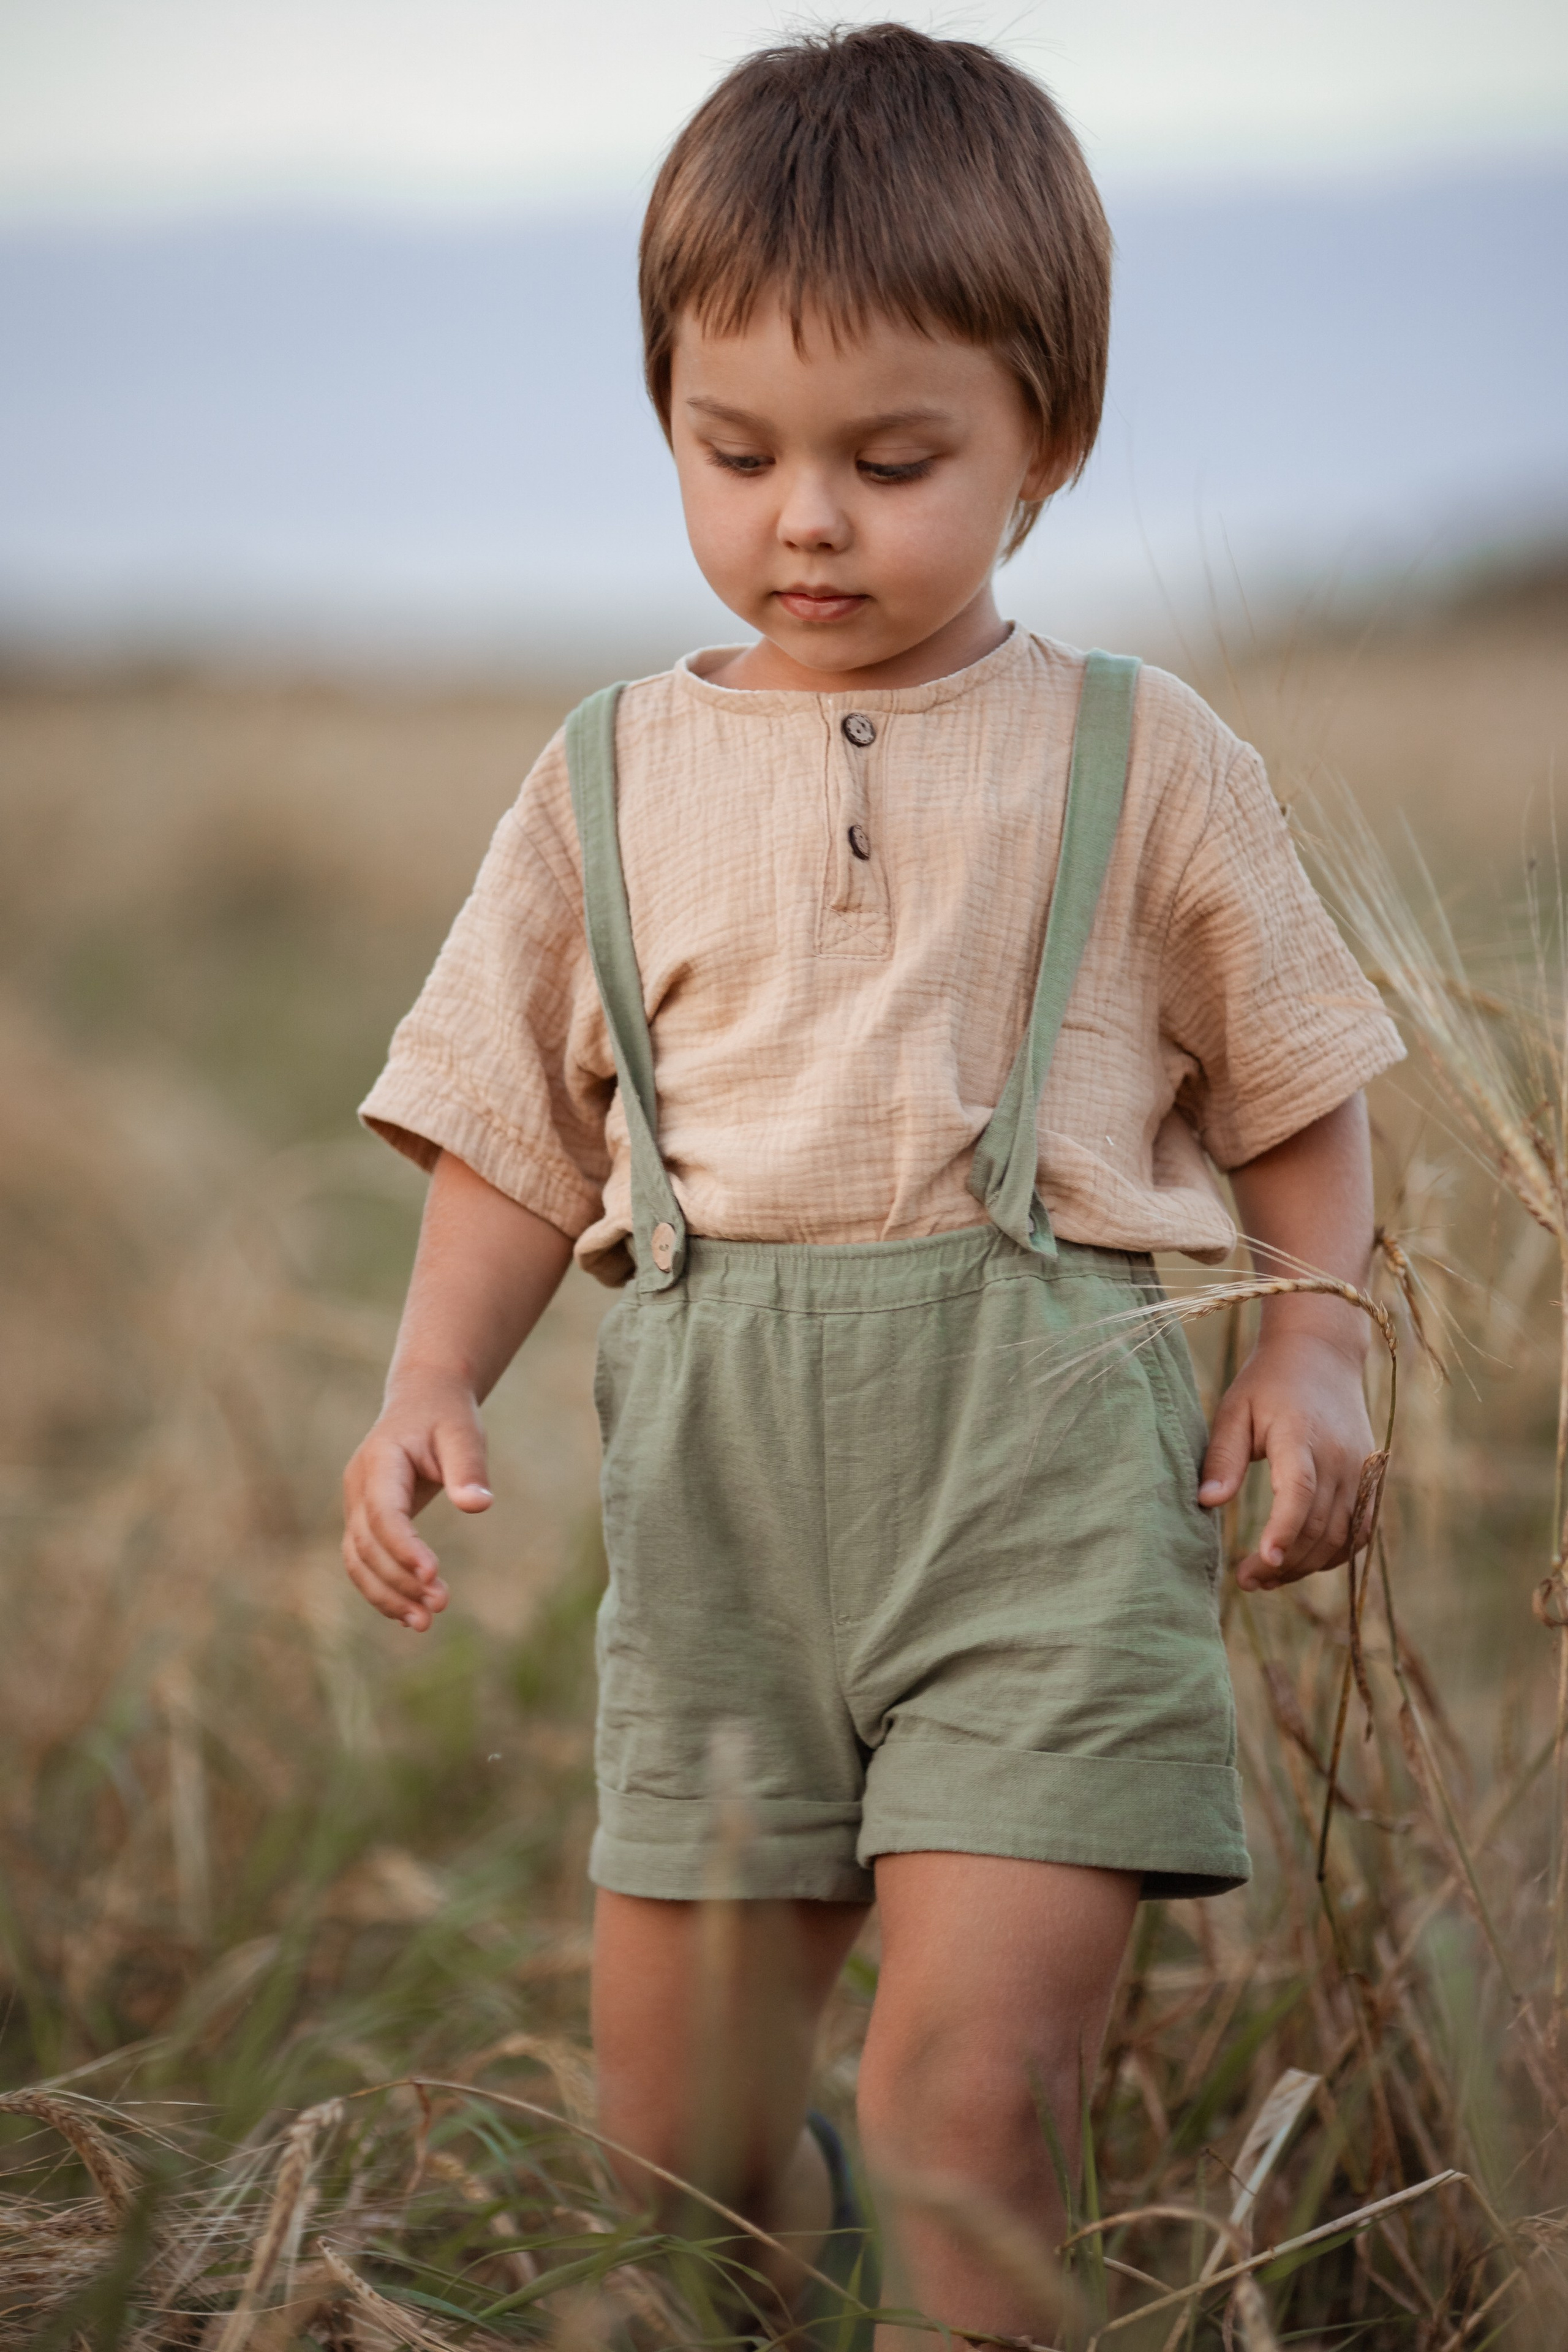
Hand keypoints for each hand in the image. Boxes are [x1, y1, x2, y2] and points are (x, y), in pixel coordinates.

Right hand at [341, 1368, 492, 1630]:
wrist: (424, 1401)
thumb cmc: (446, 1416)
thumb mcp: (463, 1433)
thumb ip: (468, 1468)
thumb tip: (478, 1505)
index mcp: (380, 1462)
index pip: (384, 1513)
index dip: (404, 1547)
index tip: (433, 1574)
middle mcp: (359, 1487)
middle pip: (369, 1544)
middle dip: (401, 1579)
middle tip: (441, 1605)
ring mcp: (357, 1506)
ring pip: (359, 1561)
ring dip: (387, 1595)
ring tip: (425, 1623)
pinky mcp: (366, 1522)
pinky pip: (365, 1563)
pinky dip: (384, 1589)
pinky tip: (411, 1613)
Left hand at [1198, 1330, 1375, 1590]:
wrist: (1322, 1354)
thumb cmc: (1268, 1382)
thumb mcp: (1235, 1409)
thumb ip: (1222, 1456)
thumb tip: (1207, 1503)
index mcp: (1301, 1435)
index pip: (1300, 1490)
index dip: (1284, 1529)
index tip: (1263, 1561)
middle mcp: (1340, 1456)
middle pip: (1320, 1525)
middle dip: (1283, 1562)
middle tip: (1246, 1581)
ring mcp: (1360, 1468)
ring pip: (1342, 1536)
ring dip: (1306, 1566)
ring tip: (1266, 1579)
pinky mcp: (1369, 1477)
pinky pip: (1361, 1529)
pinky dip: (1336, 1555)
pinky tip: (1301, 1563)